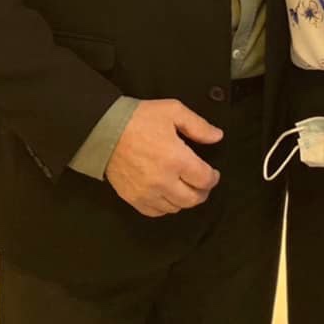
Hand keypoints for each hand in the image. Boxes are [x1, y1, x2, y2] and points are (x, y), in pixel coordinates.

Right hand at [105, 99, 222, 216]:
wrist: (105, 130)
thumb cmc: (140, 118)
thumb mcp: (173, 111)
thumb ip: (198, 126)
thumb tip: (218, 137)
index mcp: (177, 159)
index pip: (204, 180)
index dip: (213, 178)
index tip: (213, 174)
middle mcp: (163, 181)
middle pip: (192, 199)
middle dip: (203, 192)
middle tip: (203, 183)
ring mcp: (147, 192)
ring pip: (175, 208)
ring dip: (185, 200)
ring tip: (186, 188)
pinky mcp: (132, 198)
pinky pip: (155, 212)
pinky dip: (165, 207)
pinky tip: (167, 195)